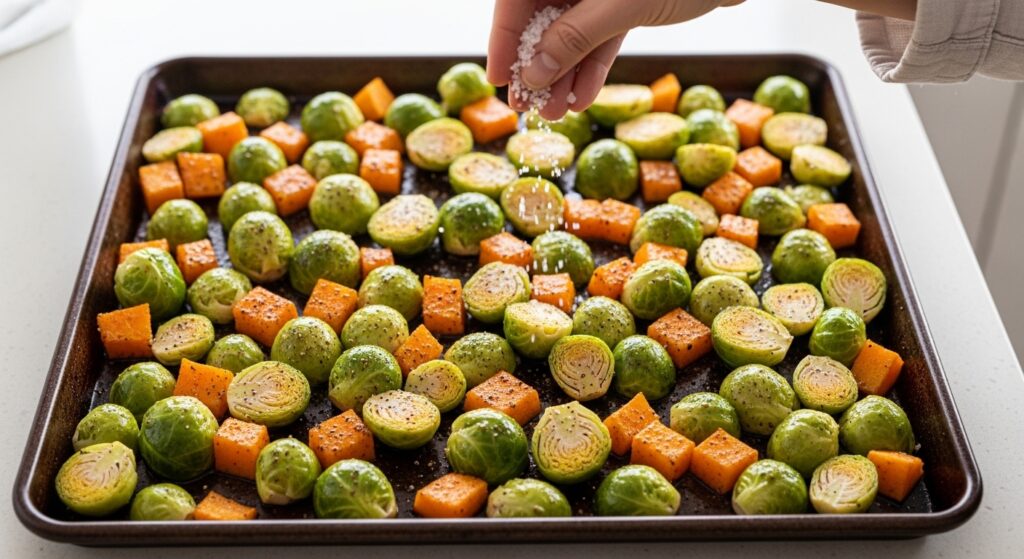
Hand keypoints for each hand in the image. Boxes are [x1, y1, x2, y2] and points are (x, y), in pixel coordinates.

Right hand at [487, 0, 743, 118]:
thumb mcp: (621, 5)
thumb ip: (575, 37)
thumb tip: (533, 72)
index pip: (515, 0)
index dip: (503, 39)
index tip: (499, 78)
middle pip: (540, 20)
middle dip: (535, 67)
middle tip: (527, 107)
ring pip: (569, 35)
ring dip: (562, 76)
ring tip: (555, 113)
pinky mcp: (624, 4)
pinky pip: (599, 40)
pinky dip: (591, 69)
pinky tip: (581, 100)